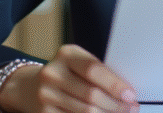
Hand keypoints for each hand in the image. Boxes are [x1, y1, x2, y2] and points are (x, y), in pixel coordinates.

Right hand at [0, 44, 138, 112]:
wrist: (30, 87)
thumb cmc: (66, 73)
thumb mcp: (78, 63)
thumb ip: (98, 72)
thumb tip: (125, 91)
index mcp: (66, 54)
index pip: (93, 70)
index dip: (114, 84)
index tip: (130, 95)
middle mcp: (52, 73)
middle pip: (91, 94)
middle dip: (115, 104)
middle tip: (132, 109)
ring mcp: (46, 95)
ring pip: (84, 111)